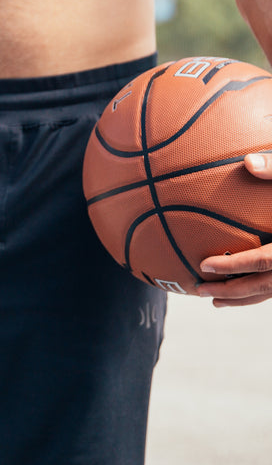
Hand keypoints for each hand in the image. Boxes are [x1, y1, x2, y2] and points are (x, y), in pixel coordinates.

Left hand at [197, 153, 271, 306]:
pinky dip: (261, 293)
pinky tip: (244, 291)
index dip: (232, 266)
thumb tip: (247, 161)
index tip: (203, 265)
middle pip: (264, 285)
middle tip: (199, 290)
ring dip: (243, 299)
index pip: (263, 260)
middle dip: (230, 291)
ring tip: (215, 302)